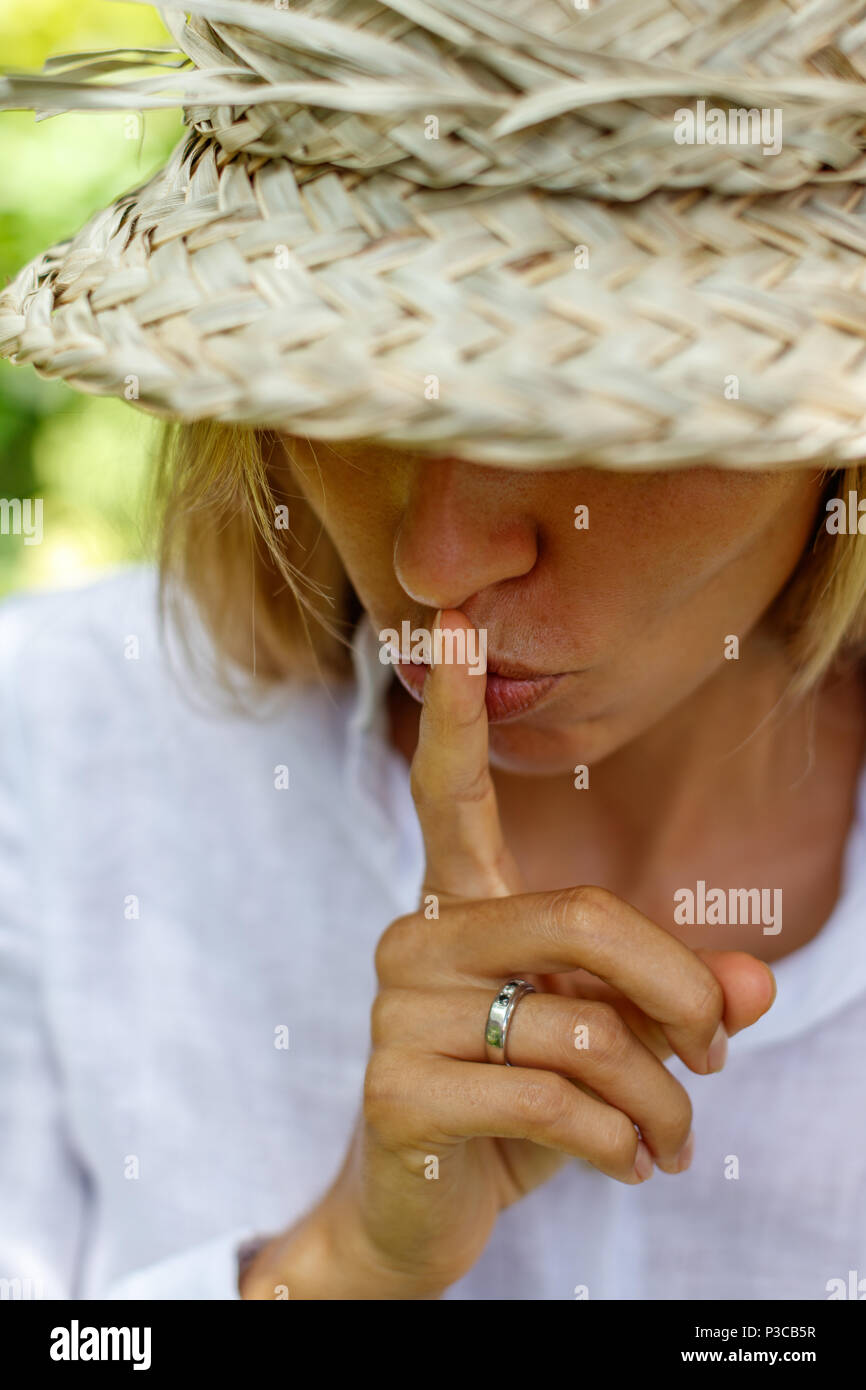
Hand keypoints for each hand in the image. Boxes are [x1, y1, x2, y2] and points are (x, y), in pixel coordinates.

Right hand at [242, 609, 774, 1298]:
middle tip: (719, 1053)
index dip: (454, 709)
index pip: (449, 793)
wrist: (417, 1219)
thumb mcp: (604, 1048)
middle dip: (681, 990)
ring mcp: (396, 1012)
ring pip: (586, 1029)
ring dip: (663, 1101)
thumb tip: (754, 984)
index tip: (452, 618)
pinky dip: (620, 1143)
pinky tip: (628, 1166)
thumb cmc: (513, 1112)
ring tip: (670, 1142)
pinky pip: (554, 1099)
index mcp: (456, 909)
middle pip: (581, 915)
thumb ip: (672, 1003)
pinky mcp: (397, 1091)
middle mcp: (414, 939)